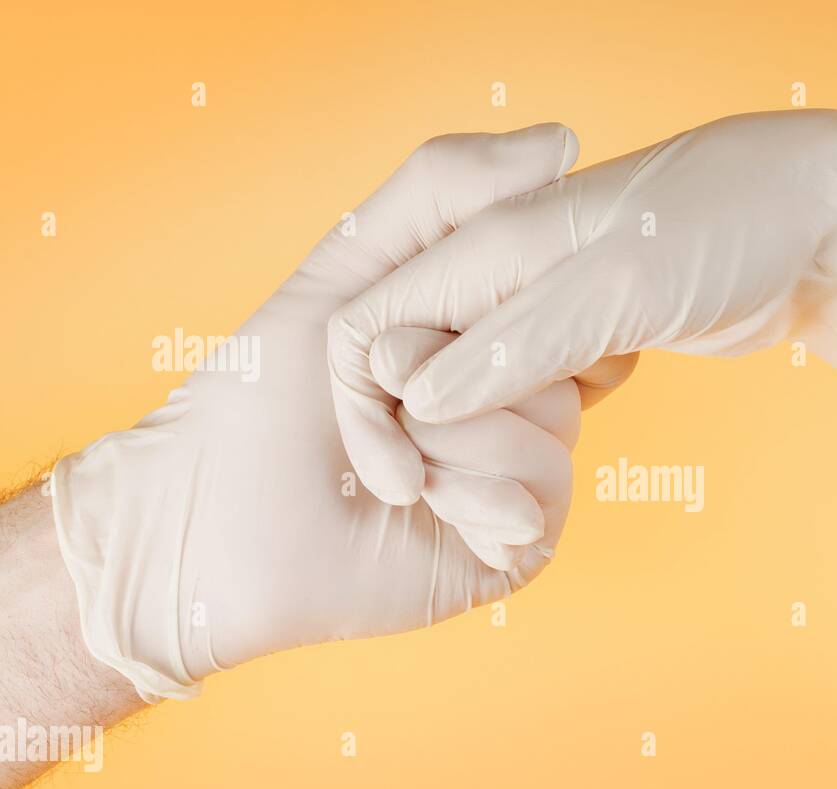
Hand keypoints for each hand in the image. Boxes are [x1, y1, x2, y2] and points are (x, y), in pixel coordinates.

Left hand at [53, 125, 581, 701]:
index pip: (554, 290)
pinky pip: (541, 500)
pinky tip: (425, 515)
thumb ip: (442, 191)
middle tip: (390, 405)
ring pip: (553, 431)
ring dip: (456, 444)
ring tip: (399, 471)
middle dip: (454, 377)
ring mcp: (520, 476)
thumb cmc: (266, 401)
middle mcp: (515, 402)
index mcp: (487, 339)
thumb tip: (565, 144)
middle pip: (559, 359)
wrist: (220, 527)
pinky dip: (474, 503)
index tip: (414, 327)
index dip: (494, 299)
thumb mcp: (351, 271)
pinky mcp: (516, 545)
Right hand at [327, 109, 836, 503]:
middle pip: (417, 363)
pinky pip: (531, 389)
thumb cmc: (731, 226)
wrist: (822, 220)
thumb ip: (519, 339)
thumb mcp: (622, 286)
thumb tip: (422, 395)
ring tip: (517, 513)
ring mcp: (545, 300)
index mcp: (490, 242)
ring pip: (473, 384)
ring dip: (483, 447)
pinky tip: (556, 472)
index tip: (403, 485)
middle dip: (428, 440)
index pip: (379, 325)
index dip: (374, 408)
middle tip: (484, 513)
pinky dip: (535, 434)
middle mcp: (504, 268)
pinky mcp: (586, 331)